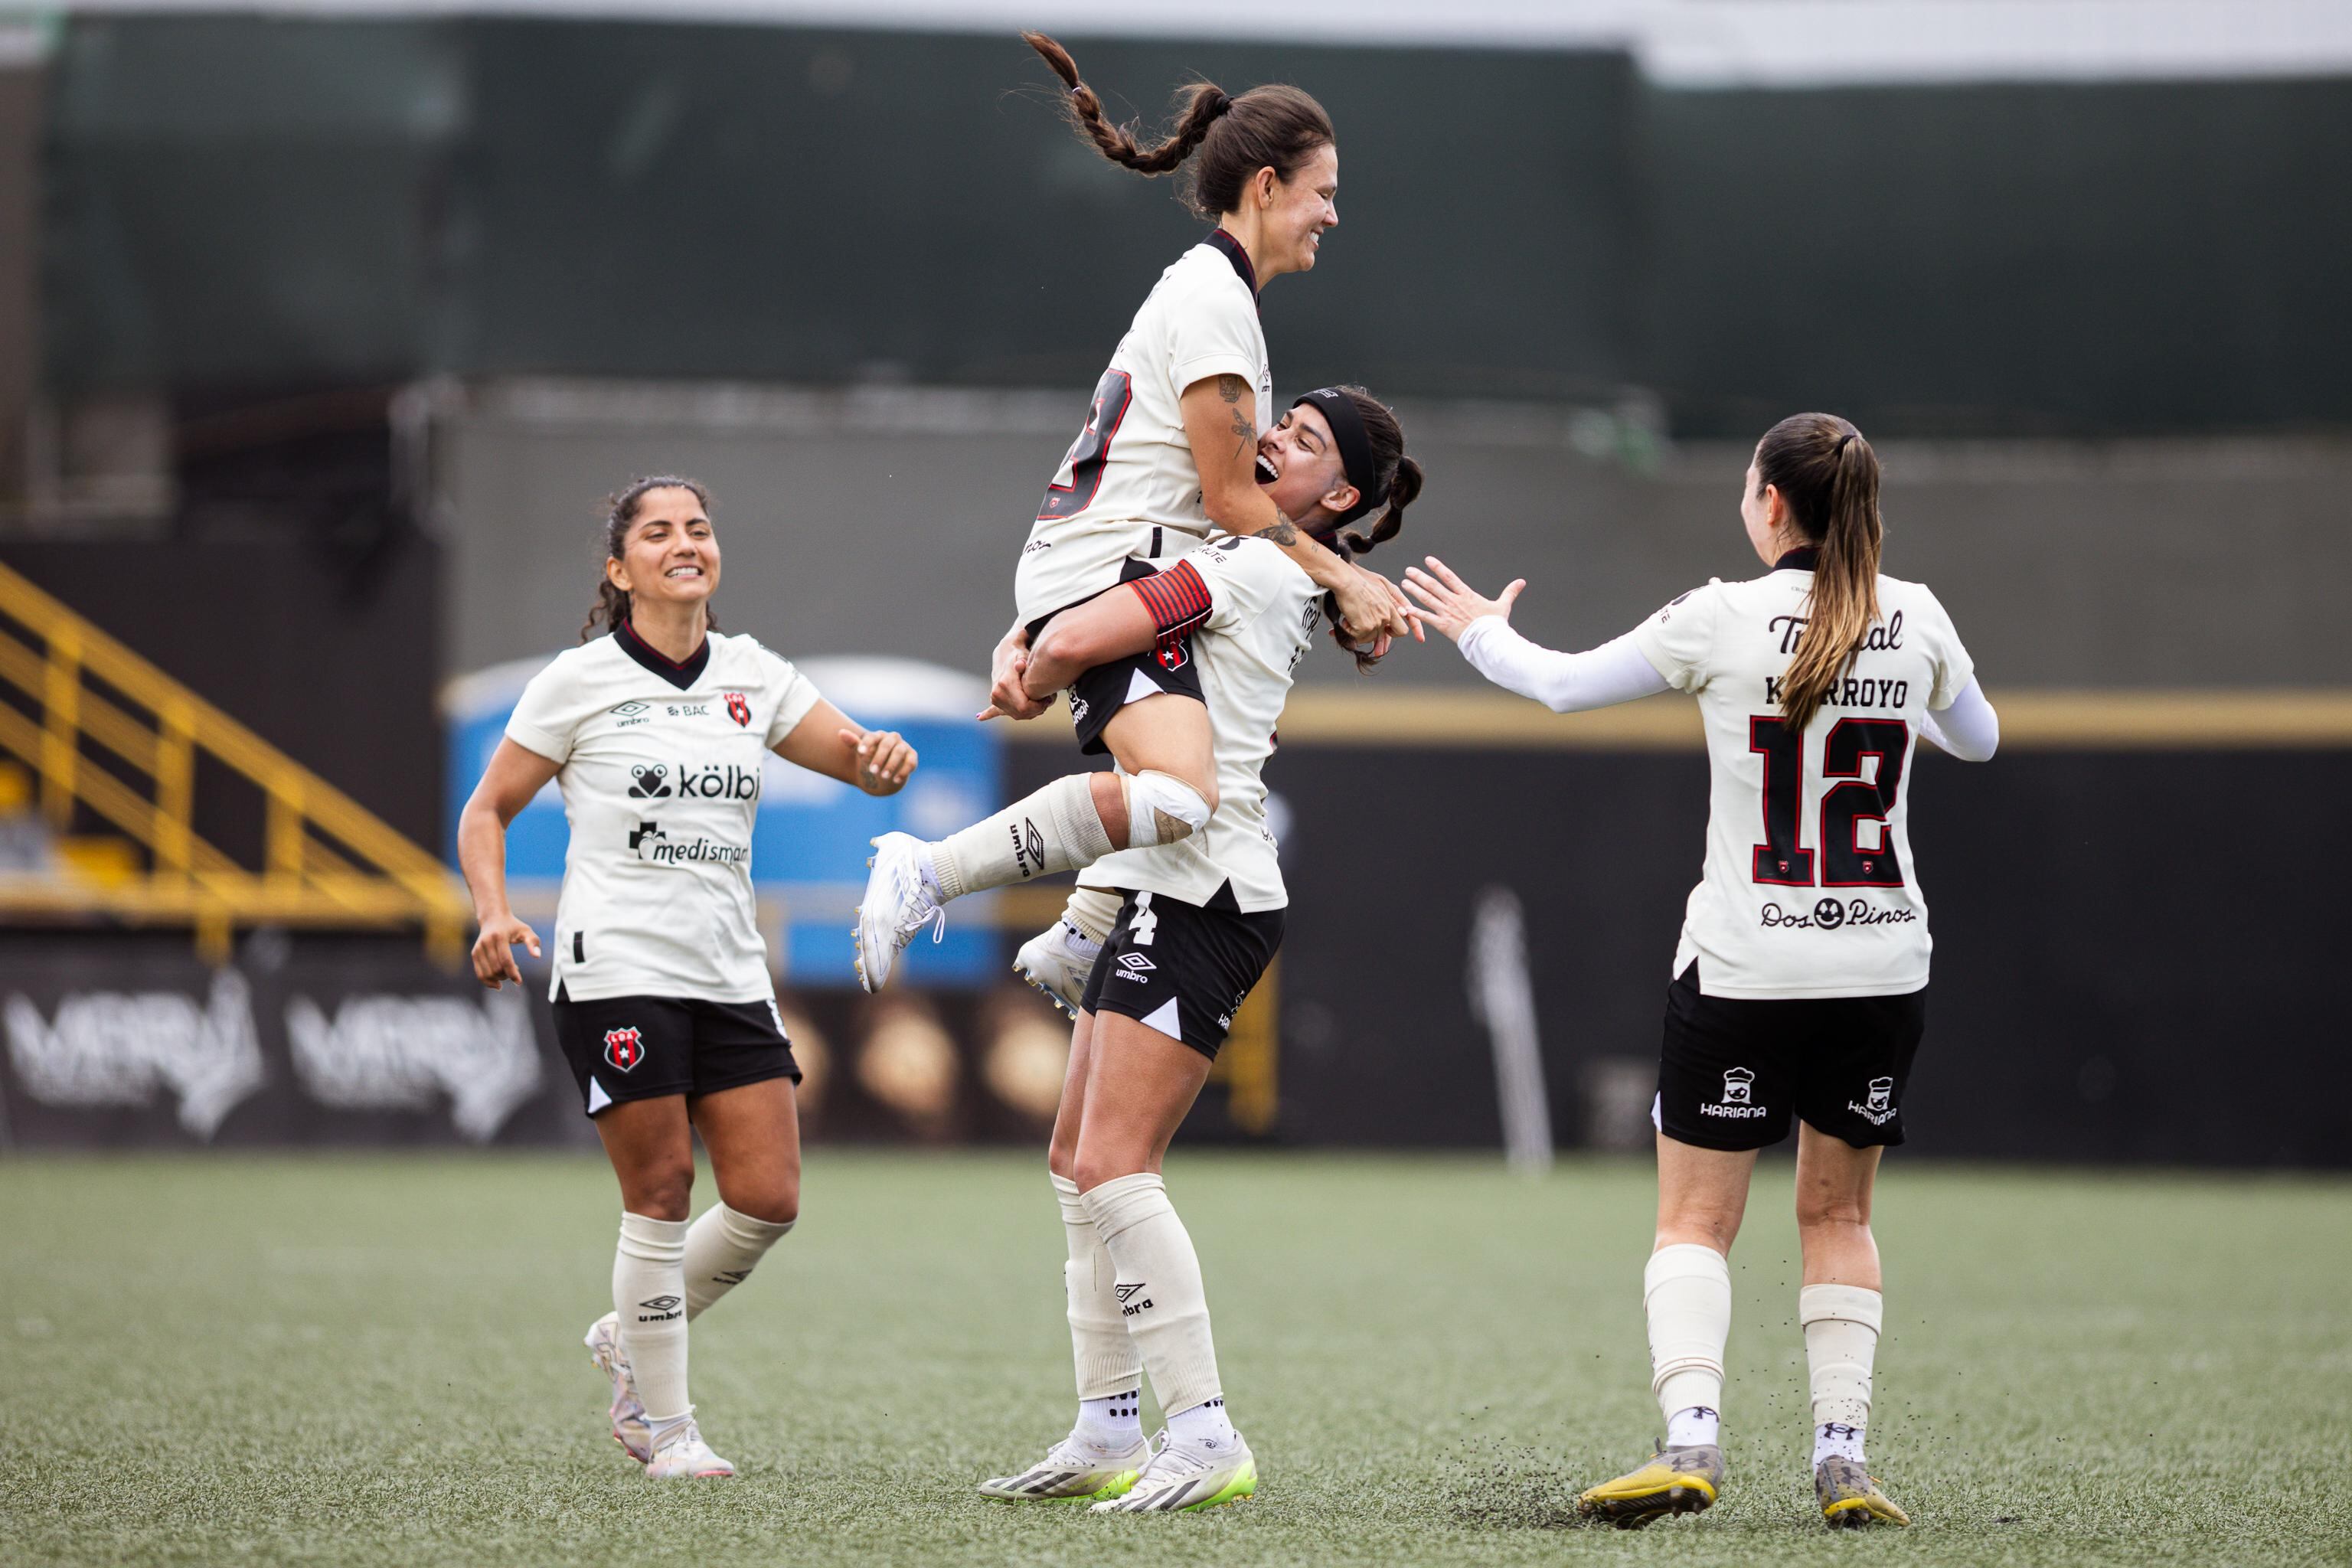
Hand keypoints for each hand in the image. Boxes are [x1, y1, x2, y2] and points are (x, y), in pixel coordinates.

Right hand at [471, 913, 539, 989]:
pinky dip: (488, 982)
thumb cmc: (513, 926)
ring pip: (487, 973)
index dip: (512, 973)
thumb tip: (537, 956)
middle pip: (496, 968)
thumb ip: (533, 942)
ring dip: (499, 979)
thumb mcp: (526, 931)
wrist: (494, 918)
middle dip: (507, 975)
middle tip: (516, 970)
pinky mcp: (474, 953)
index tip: (519, 982)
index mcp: (499, 937)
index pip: (505, 960)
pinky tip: (498, 984)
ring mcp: (478, 948)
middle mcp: (486, 942)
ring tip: (507, 973)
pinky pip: (479, 973)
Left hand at [845, 727, 915, 793]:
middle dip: (879, 758)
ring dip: (891, 764)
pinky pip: (910, 762)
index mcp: (879, 735)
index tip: (860, 753)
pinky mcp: (912, 757)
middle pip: (887, 745)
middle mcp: (893, 738)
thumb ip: (853, 743)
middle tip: (872, 770)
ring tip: (884, 776)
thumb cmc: (871, 758)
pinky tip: (896, 780)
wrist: (884, 770)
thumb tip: (841, 732)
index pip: (872, 737)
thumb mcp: (861, 752)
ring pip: (899, 752)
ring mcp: (904, 747)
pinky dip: (904, 771)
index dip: (866, 744)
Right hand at [979, 630, 1052, 721]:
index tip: (1048, 699)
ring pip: (1017, 715)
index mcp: (1005, 684)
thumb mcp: (1023, 655)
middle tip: (1047, 700)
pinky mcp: (995, 699)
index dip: (1039, 706)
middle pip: (1021, 713)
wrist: (1005, 651)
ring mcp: (995, 698)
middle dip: (1037, 709)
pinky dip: (987, 714)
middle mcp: (997, 693)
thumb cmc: (1019, 654)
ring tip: (1039, 701)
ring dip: (1030, 711)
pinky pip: (992, 711)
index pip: (1024, 707)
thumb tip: (1020, 665)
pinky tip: (980, 717)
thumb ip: (1024, 661)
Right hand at [1325, 562, 1412, 649]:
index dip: (1416, 629)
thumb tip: (1403, 612)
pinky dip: (1350, 632)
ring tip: (1350, 621)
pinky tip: (1345, 622)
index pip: (1410, 618)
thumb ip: (1392, 598)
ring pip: (1372, 638)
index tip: (1421, 639)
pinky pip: (1359, 638)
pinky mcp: (1365, 627)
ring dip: (1361, 633)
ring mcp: (1378, 621)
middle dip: (1386, 641)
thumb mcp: (1381, 583)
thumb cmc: (1358, 579)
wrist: (1346, 581)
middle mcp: (1388, 613)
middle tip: (1379, 648)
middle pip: (1398, 633)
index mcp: (1392, 603)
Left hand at [1403, 556, 1523, 642]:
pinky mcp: (1443, 625)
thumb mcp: (1503, 606)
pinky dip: (1414, 612)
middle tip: (1409, 570)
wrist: (1490, 640)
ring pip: (1427, 598)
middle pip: (1433, 586)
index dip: (1437, 567)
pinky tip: (1404, 608)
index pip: (1449, 577)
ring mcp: (1447, 613)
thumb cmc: (1496, 624)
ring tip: (1404, 583)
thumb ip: (1509, 592)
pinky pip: (1426, 618)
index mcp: (1466, 595)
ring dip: (1414, 590)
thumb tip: (1522, 582)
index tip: (1428, 560)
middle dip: (1420, 577)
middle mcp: (1454, 601)